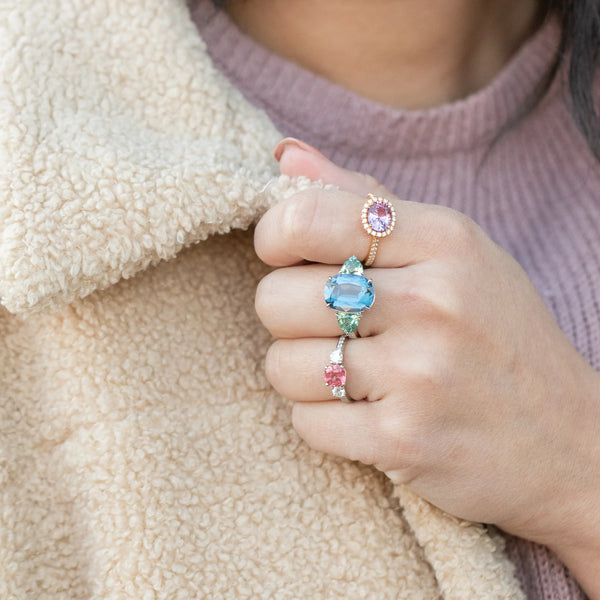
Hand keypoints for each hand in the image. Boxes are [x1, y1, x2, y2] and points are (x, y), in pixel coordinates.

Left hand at [255, 139, 599, 595]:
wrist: (569, 440)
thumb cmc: (497, 335)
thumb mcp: (452, 250)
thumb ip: (364, 199)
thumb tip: (284, 154)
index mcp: (443, 240)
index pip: (304, 216)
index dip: (274, 237)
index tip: (287, 257)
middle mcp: (431, 302)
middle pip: (277, 298)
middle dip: (287, 317)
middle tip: (328, 326)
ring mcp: (419, 375)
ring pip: (282, 365)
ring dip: (302, 374)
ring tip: (349, 374)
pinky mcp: (403, 442)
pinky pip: (305, 423)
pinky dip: (321, 422)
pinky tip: (363, 415)